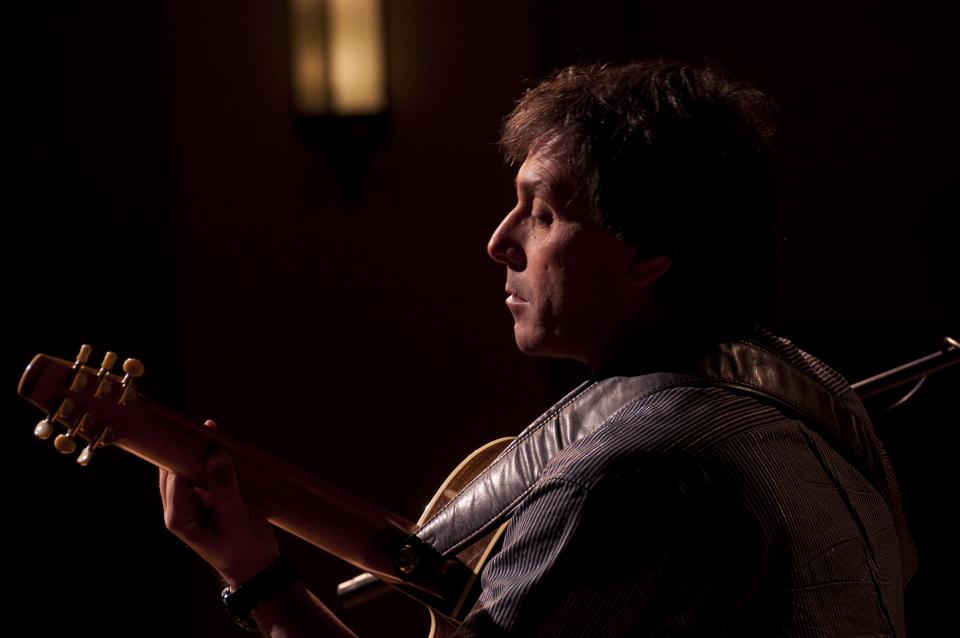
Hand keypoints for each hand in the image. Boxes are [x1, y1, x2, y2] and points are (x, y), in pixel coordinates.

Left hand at [160, 420, 278, 587]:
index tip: (196, 432)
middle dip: (187, 448)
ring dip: (197, 453)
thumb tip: (216, 455)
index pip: (173, 475)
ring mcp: (190, 505)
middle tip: (206, 428)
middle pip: (173, 469)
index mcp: (179, 516)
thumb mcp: (236, 518)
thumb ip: (224, 487)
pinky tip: (219, 447)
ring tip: (212, 433)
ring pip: (185, 470)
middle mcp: (179, 509)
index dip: (182, 452)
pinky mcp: (203, 501)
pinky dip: (207, 461)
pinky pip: (199, 474)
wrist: (255, 568)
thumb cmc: (244, 548)